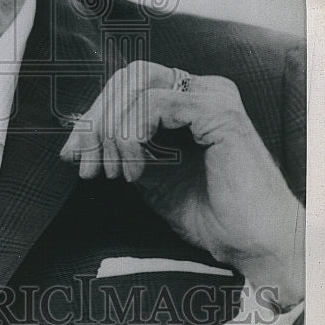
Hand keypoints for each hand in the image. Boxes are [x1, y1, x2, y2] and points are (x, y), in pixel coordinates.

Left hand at [61, 60, 304, 306]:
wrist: (254, 246)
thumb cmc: (210, 214)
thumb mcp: (151, 176)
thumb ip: (119, 150)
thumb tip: (74, 143)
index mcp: (188, 99)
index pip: (128, 85)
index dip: (94, 114)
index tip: (71, 153)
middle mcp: (202, 89)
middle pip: (128, 78)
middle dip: (96, 119)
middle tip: (83, 161)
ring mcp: (213, 95)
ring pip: (137, 85)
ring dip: (111, 129)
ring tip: (111, 171)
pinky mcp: (219, 111)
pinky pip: (156, 103)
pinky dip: (133, 135)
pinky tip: (136, 170)